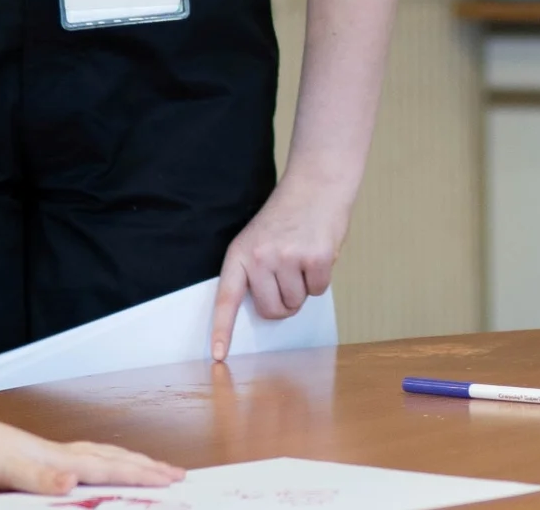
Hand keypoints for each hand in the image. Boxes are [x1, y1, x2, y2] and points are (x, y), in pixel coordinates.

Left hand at [0, 401, 181, 493]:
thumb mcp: (6, 472)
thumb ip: (41, 478)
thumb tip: (72, 482)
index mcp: (58, 458)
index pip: (110, 467)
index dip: (142, 475)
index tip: (173, 479)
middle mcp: (58, 452)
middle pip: (112, 457)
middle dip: (145, 466)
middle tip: (175, 472)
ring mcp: (47, 451)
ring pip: (98, 454)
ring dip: (126, 460)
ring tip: (145, 466)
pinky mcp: (34, 455)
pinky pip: (81, 458)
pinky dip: (100, 461)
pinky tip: (91, 468)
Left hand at [210, 178, 350, 359]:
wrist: (316, 184)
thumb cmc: (288, 217)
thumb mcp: (259, 239)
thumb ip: (256, 272)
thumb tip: (269, 310)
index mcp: (240, 254)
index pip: (226, 298)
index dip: (222, 330)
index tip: (218, 356)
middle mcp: (260, 258)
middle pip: (271, 310)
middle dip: (283, 301)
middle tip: (289, 273)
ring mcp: (288, 258)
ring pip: (296, 302)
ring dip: (304, 287)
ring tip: (303, 256)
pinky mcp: (316, 259)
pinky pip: (318, 290)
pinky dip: (321, 278)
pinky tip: (319, 253)